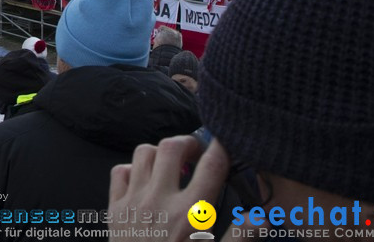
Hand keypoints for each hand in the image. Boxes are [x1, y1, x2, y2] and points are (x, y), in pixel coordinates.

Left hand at [108, 136, 230, 240]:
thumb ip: (238, 240)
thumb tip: (259, 218)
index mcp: (190, 214)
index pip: (212, 166)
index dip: (222, 146)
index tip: (226, 141)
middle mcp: (160, 201)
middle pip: (172, 147)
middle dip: (188, 142)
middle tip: (198, 152)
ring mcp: (134, 202)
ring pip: (143, 152)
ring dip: (160, 152)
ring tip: (172, 164)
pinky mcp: (114, 210)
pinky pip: (120, 171)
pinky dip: (132, 168)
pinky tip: (144, 180)